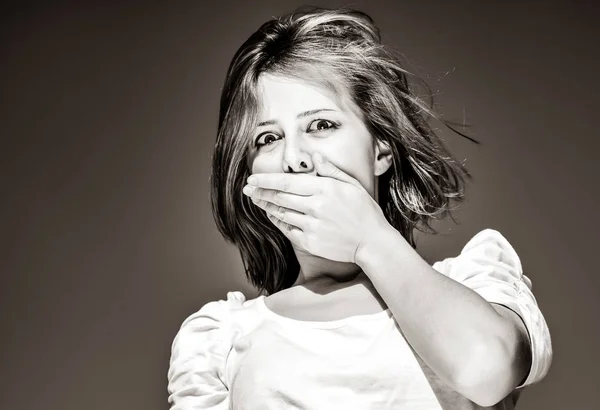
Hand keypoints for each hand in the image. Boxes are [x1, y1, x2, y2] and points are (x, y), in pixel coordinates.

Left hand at [242, 153, 390, 262]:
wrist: (372, 242)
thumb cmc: (364, 211)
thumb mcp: (352, 185)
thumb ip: (331, 170)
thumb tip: (314, 157)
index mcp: (325, 188)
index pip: (287, 182)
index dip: (266, 180)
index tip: (253, 179)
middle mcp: (316, 206)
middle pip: (280, 196)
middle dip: (261, 191)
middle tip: (248, 189)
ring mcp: (312, 225)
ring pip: (281, 213)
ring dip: (266, 205)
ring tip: (256, 199)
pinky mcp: (310, 242)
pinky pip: (287, 229)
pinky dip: (277, 221)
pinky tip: (272, 215)